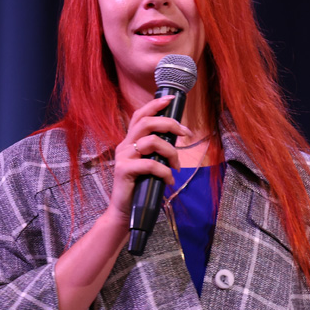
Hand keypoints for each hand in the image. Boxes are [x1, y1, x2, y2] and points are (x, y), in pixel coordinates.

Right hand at [108, 96, 191, 218]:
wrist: (125, 210)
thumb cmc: (142, 185)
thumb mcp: (151, 163)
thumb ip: (159, 150)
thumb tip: (178, 136)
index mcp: (131, 141)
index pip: (140, 115)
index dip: (155, 105)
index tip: (172, 99)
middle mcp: (125, 146)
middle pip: (146, 122)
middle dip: (169, 123)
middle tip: (185, 133)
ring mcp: (123, 157)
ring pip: (151, 141)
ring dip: (171, 152)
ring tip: (176, 166)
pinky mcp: (123, 171)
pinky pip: (150, 164)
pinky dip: (165, 171)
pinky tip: (169, 180)